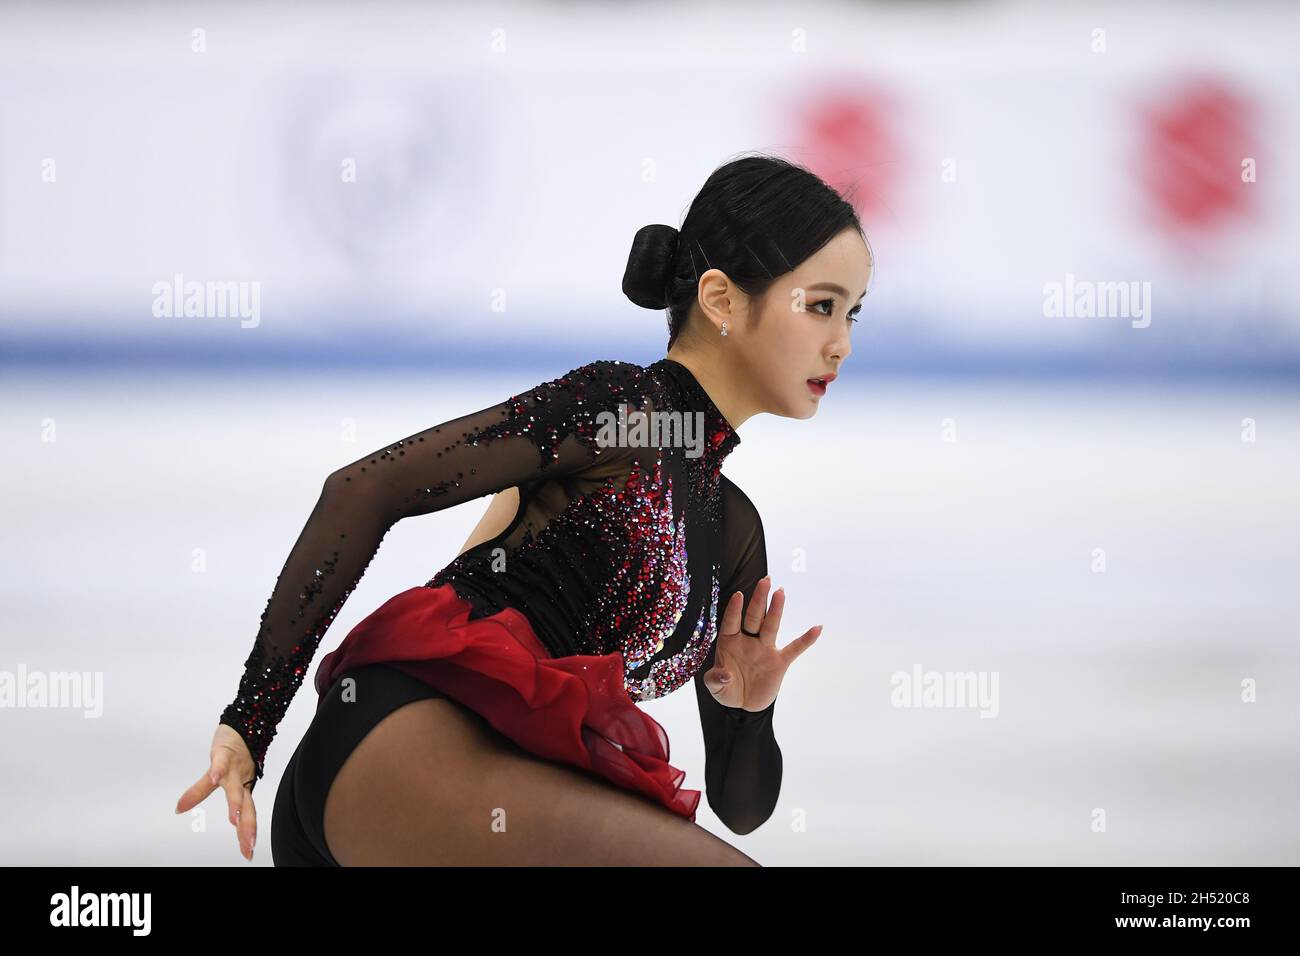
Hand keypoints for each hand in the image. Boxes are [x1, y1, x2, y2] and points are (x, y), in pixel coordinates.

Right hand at [175, 725, 258, 860]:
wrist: (242, 723)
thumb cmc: (233, 750)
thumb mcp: (215, 774)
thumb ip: (198, 792)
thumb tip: (178, 810)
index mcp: (241, 789)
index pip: (246, 815)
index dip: (247, 834)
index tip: (249, 854)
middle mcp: (240, 781)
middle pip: (246, 807)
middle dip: (247, 828)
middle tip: (248, 847)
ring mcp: (233, 767)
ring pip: (235, 787)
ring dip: (234, 803)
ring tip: (233, 820)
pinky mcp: (224, 752)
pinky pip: (221, 762)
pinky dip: (218, 769)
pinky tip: (215, 778)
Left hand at [701, 575, 821, 711]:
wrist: (745, 704)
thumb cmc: (727, 689)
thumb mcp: (715, 687)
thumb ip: (715, 680)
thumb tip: (725, 674)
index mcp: (730, 642)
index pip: (732, 622)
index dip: (734, 610)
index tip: (738, 595)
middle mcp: (748, 640)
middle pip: (754, 616)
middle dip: (759, 599)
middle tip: (765, 580)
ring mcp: (765, 649)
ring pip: (771, 626)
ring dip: (776, 609)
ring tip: (781, 592)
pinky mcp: (779, 662)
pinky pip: (795, 649)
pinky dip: (806, 640)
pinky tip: (817, 628)